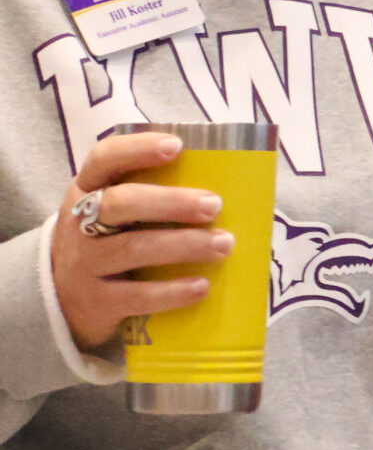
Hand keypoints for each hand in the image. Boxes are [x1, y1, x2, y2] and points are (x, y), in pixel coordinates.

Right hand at [49, 131, 229, 351]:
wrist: (65, 298)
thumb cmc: (112, 239)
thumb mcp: (119, 211)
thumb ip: (154, 193)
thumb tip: (229, 181)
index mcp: (89, 189)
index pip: (104, 158)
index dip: (137, 149)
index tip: (177, 146)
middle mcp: (79, 224)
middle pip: (120, 203)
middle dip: (170, 202)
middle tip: (214, 205)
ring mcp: (83, 264)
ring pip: (131, 249)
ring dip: (183, 245)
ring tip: (224, 244)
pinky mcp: (94, 303)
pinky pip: (135, 296)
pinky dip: (171, 291)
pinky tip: (201, 286)